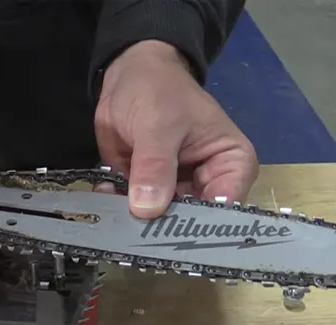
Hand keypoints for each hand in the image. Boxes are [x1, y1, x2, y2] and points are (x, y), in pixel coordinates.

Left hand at [94, 40, 258, 218]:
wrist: (128, 73)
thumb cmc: (159, 89)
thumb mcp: (159, 125)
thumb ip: (155, 166)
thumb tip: (148, 208)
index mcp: (231, 164)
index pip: (225, 206)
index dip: (201, 226)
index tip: (172, 239)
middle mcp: (208, 183)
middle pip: (192, 220)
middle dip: (162, 229)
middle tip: (136, 235)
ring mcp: (176, 189)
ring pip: (161, 219)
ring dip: (136, 222)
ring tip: (115, 222)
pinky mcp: (146, 189)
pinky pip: (134, 208)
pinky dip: (119, 209)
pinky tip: (104, 205)